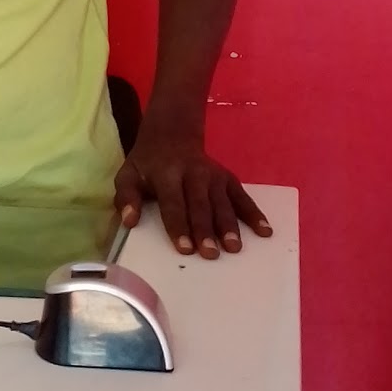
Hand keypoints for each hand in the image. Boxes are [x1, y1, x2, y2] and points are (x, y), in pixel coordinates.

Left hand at [114, 127, 271, 258]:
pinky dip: (254, 213)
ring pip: (223, 202)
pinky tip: (265, 231)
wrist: (171, 136)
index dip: (179, 226)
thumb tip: (129, 221)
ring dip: (230, 225)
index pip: (173, 203)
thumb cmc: (147, 165)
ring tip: (235, 247)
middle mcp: (193, 174)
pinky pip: (242, 197)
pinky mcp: (228, 178)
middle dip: (206, 230)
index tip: (185, 249)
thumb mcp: (128, 175)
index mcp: (166, 174)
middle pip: (200, 205)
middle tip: (211, 254)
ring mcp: (214, 175)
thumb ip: (126, 197)